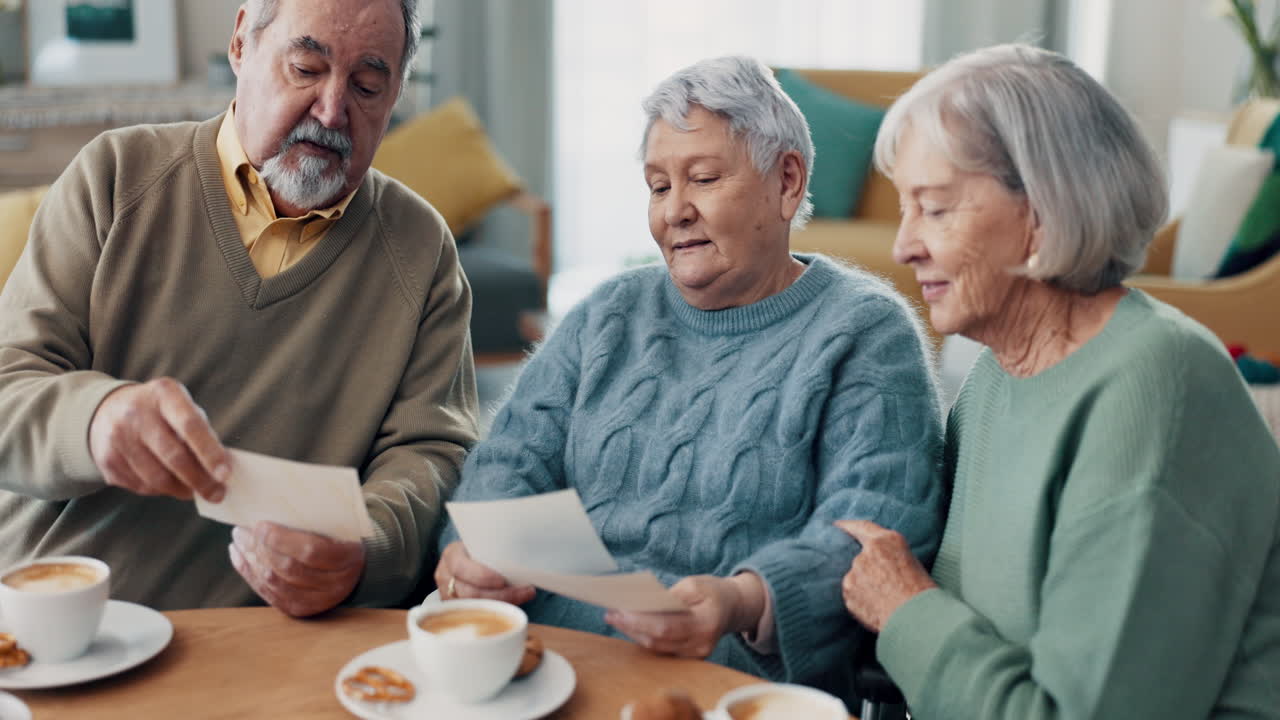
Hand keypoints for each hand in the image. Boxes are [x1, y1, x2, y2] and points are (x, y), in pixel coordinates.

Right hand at [89, 378, 229, 501]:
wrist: (108, 410)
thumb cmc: (160, 412)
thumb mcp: (181, 407)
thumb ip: (201, 433)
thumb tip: (223, 470)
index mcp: (164, 393)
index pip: (190, 425)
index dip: (210, 452)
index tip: (225, 474)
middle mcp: (136, 413)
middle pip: (173, 456)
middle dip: (199, 481)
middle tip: (217, 494)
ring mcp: (117, 437)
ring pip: (156, 478)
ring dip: (181, 490)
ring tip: (194, 491)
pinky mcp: (107, 460)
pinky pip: (141, 486)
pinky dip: (161, 490)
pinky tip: (169, 484)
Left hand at [229, 521, 364, 616]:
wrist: (356, 570)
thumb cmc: (343, 539)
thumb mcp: (340, 527)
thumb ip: (314, 522)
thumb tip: (273, 508)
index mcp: (347, 559)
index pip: (310, 551)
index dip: (281, 539)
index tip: (259, 524)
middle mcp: (333, 585)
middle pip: (288, 568)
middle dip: (259, 548)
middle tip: (241, 530)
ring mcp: (316, 601)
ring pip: (275, 582)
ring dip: (251, 560)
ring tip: (239, 540)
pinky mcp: (299, 609)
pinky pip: (268, 594)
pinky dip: (250, 574)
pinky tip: (240, 556)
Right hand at [434, 541, 534, 604]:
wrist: (470, 559)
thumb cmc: (480, 551)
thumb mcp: (483, 545)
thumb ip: (496, 551)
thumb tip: (523, 561)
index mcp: (451, 555)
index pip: (461, 568)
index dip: (482, 577)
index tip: (503, 581)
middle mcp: (445, 575)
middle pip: (469, 593)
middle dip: (500, 595)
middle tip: (524, 591)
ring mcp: (447, 594)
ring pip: (473, 607)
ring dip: (501, 605)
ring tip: (523, 598)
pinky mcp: (455, 608)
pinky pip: (474, 615)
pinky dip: (494, 612)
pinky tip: (511, 606)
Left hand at [604, 573, 764, 658]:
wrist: (733, 607)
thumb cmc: (713, 592)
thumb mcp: (694, 585)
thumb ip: (670, 597)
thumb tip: (640, 604)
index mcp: (706, 624)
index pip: (666, 627)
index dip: (640, 621)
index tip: (619, 610)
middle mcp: (702, 645)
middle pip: (658, 641)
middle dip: (631, 627)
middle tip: (610, 613)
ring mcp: (696, 655)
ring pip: (656, 647)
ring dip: (633, 633)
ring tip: (614, 617)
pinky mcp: (688, 657)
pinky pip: (661, 649)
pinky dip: (643, 636)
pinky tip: (628, 625)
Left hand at [835, 520, 936, 631]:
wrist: (916, 618)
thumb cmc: (922, 592)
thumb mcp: (910, 560)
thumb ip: (888, 553)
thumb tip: (876, 560)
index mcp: (886, 541)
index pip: (861, 527)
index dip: (848, 526)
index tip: (837, 526)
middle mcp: (865, 554)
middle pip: (859, 557)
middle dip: (866, 568)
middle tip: (882, 582)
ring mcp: (854, 573)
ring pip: (855, 577)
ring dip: (864, 584)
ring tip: (885, 598)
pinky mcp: (848, 592)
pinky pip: (853, 594)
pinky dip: (861, 599)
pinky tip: (877, 607)